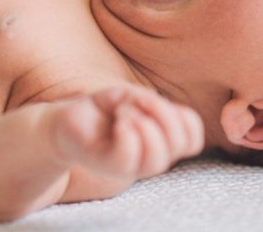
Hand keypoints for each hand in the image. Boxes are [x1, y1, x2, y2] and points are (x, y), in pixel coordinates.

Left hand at [51, 85, 204, 180]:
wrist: (68, 120)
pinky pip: (129, 154)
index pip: (193, 138)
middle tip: (137, 103)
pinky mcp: (109, 166)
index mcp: (162, 139)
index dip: (184, 120)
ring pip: (158, 158)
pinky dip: (126, 129)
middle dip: (163, 115)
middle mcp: (151, 156)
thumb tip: (158, 109)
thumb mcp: (131, 95)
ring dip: (143, 123)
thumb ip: (149, 102)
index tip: (157, 104)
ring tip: (124, 114)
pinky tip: (116, 121)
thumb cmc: (103, 108)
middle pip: (180, 145)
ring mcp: (131, 165)